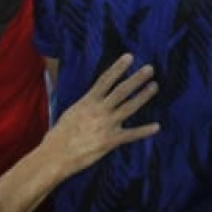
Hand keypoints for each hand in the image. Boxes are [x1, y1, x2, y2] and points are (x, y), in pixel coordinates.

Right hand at [39, 54, 158, 178]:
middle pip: (121, 91)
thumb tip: (96, 97)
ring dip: (143, 96)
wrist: (55, 155)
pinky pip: (131, 134)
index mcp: (88, 102)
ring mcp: (106, 125)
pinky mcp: (110, 141)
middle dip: (136, 78)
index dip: (118, 68)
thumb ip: (87, 104)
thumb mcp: (72, 112)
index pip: (105, 80)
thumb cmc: (60, 135)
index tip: (129, 57)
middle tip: (150, 69)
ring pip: (129, 107)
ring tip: (154, 86)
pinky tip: (157, 126)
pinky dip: (145, 131)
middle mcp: (99, 111)